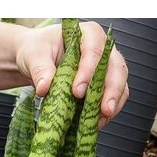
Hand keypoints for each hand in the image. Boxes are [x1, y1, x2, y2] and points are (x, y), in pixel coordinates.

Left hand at [15, 21, 129, 127]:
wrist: (37, 60)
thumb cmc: (39, 50)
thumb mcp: (35, 55)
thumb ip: (41, 69)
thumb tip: (44, 88)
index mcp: (88, 33)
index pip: (94, 50)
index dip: (89, 72)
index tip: (77, 91)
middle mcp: (104, 48)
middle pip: (116, 68)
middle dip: (111, 90)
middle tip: (104, 110)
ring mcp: (108, 66)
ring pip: (121, 84)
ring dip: (114, 103)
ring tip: (102, 120)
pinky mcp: (106, 84)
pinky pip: (115, 97)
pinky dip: (108, 111)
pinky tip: (97, 122)